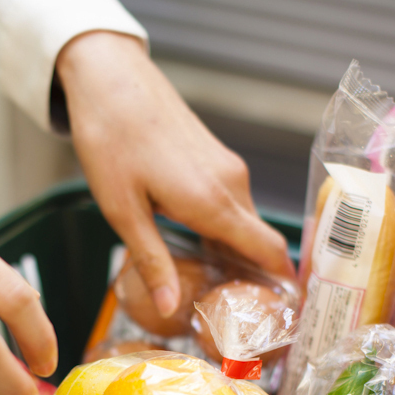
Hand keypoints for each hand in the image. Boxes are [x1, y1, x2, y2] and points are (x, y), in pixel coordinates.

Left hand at [56, 31, 294, 316]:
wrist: (109, 78)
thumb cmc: (110, 141)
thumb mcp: (124, 211)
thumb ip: (153, 261)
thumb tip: (171, 308)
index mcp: (213, 202)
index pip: (269, 251)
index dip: (282, 285)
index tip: (284, 316)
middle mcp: (232, 184)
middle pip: (261, 241)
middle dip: (257, 278)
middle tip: (237, 315)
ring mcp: (228, 168)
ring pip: (246, 222)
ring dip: (238, 253)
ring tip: (215, 288)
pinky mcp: (217, 157)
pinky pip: (234, 204)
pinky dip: (226, 230)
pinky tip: (200, 247)